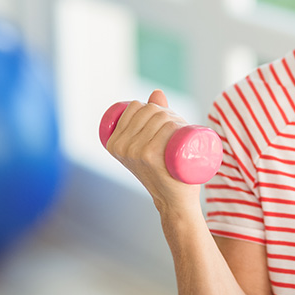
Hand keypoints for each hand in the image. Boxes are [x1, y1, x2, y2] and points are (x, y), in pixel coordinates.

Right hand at [103, 90, 202, 214]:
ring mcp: (135, 150)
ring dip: (177, 119)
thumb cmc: (164, 170)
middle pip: (149, 110)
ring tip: (181, 135)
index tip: (165, 122)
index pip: (135, 106)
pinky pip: (166, 127)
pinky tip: (179, 131)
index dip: (153, 107)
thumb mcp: (151, 144)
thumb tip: (156, 93)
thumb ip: (152, 118)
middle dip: (168, 113)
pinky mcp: (150, 155)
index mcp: (113, 143)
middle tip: (178, 130)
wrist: (173, 200)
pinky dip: (176, 124)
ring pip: (161, 116)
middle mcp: (121, 146)